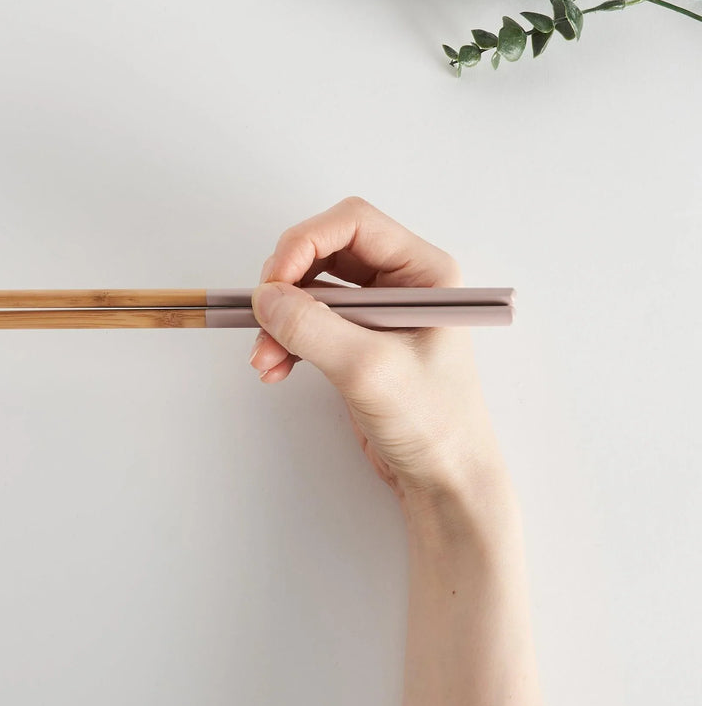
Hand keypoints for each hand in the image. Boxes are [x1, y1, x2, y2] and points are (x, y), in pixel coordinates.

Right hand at [248, 197, 507, 516]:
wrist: (442, 481)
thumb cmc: (432, 423)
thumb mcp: (368, 369)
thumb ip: (313, 328)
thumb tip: (264, 298)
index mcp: (423, 272)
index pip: (352, 224)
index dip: (305, 241)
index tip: (274, 280)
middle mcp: (400, 283)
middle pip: (323, 251)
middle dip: (286, 283)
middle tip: (263, 315)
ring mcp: (375, 313)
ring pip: (308, 289)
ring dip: (279, 319)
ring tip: (264, 358)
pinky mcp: (354, 341)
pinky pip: (306, 322)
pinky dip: (283, 341)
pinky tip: (274, 369)